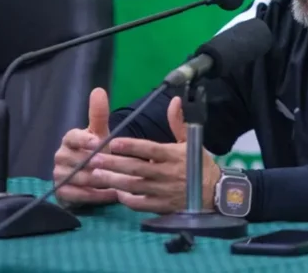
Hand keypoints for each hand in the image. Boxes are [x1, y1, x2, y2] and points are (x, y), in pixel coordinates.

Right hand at [53, 87, 118, 206]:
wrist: (90, 176)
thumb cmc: (97, 150)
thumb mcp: (100, 132)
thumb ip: (99, 114)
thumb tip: (98, 90)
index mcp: (70, 139)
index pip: (73, 137)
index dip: (85, 139)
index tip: (98, 141)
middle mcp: (61, 156)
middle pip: (76, 159)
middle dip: (95, 162)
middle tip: (110, 164)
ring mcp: (59, 174)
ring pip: (78, 177)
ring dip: (97, 179)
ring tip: (116, 181)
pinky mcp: (62, 191)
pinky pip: (77, 194)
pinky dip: (94, 195)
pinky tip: (111, 194)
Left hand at [87, 96, 222, 213]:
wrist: (213, 192)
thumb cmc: (198, 164)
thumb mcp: (190, 141)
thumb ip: (178, 122)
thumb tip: (175, 100)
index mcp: (174, 155)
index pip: (150, 149)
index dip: (131, 146)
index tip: (113, 142)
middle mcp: (167, 173)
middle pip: (137, 168)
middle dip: (114, 163)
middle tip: (93, 158)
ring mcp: (163, 192)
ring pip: (134, 186)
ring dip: (114, 180)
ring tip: (96, 174)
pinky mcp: (161, 207)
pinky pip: (140, 204)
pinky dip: (127, 199)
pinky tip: (116, 192)